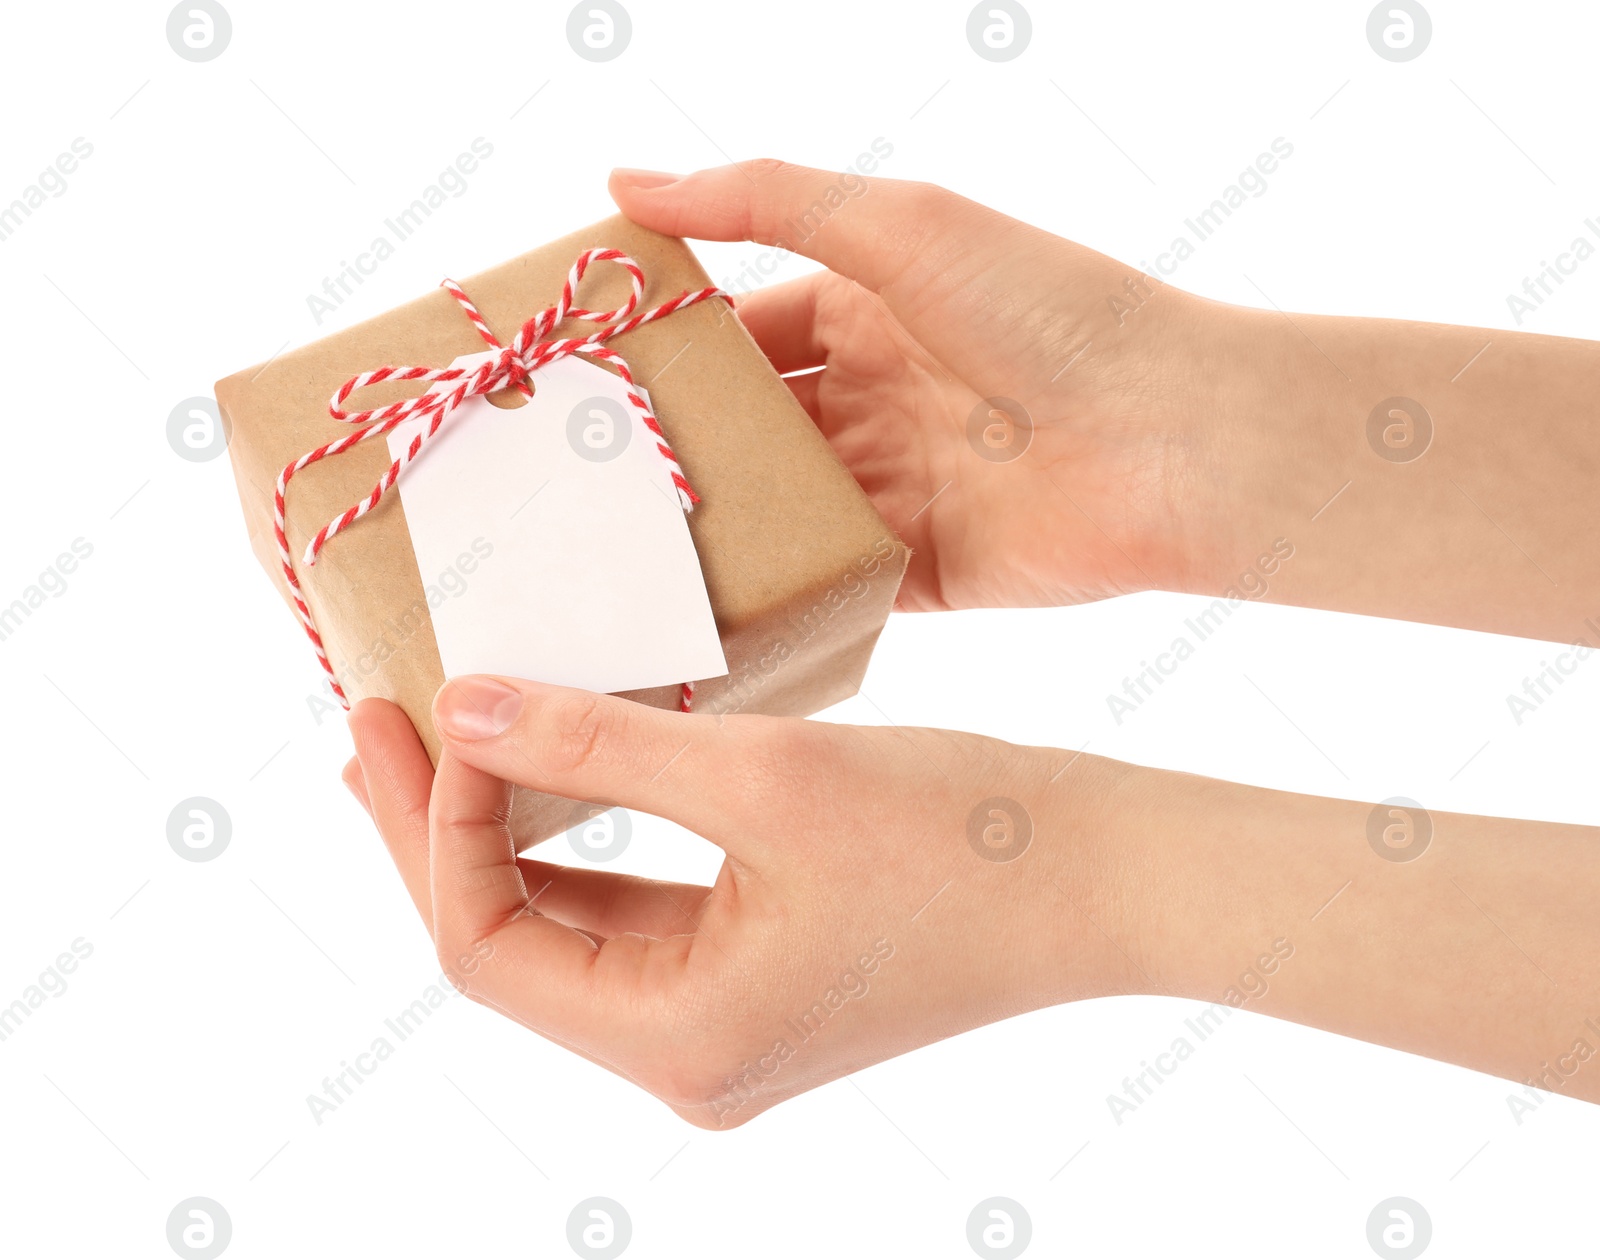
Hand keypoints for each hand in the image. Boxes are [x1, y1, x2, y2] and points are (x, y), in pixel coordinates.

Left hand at [344, 677, 1144, 1126]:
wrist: (1108, 876)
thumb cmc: (963, 837)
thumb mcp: (766, 778)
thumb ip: (598, 747)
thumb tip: (460, 707)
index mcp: (680, 1041)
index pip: (488, 947)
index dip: (437, 827)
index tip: (423, 709)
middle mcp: (688, 1054)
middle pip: (513, 944)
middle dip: (439, 830)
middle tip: (377, 719)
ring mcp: (725, 1018)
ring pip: (569, 924)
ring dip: (502, 831)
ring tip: (438, 734)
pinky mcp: (760, 970)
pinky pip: (635, 909)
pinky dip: (583, 838)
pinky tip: (551, 765)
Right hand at [610, 161, 1222, 611]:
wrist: (1169, 436)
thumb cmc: (1050, 309)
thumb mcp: (901, 224)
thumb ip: (765, 198)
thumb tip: (626, 182)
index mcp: (870, 310)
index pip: (744, 326)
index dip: (669, 345)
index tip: (578, 369)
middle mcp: (875, 400)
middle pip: (749, 426)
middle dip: (674, 443)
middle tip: (569, 472)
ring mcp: (894, 490)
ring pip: (775, 512)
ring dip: (708, 526)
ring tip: (603, 547)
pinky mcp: (917, 571)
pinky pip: (825, 586)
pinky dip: (770, 595)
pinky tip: (691, 610)